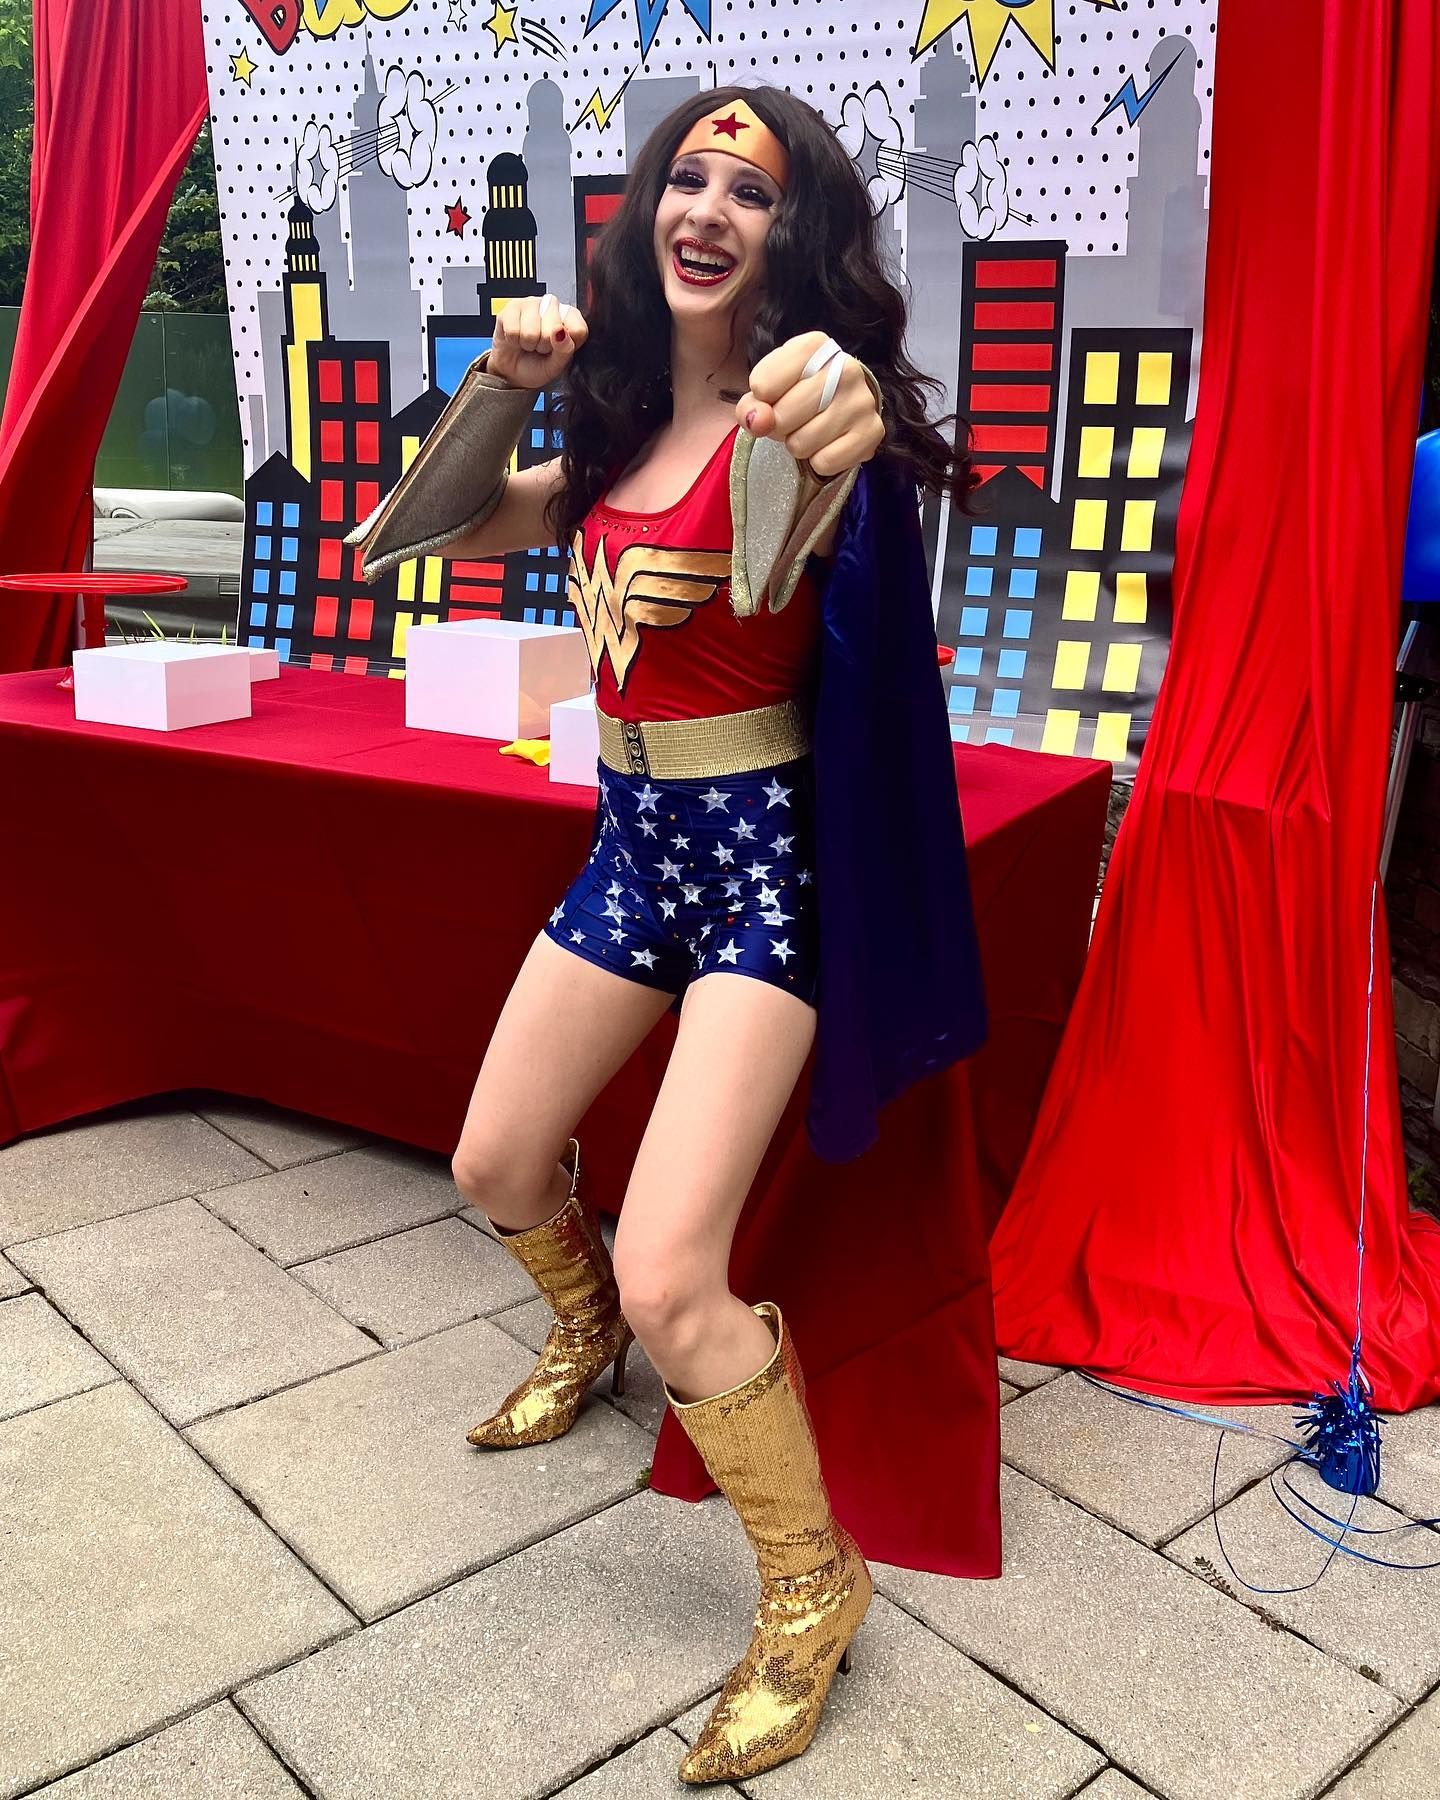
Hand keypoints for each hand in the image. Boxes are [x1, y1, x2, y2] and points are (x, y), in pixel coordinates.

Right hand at [487, 294, 588, 390]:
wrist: (512, 370)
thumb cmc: (537, 365)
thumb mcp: (556, 366)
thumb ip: (564, 351)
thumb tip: (561, 333)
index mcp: (571, 317)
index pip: (578, 329)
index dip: (566, 345)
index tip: (558, 349)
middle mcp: (553, 305)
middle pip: (554, 329)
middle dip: (544, 345)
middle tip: (540, 347)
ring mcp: (532, 303)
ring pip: (532, 331)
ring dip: (528, 344)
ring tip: (528, 343)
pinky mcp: (512, 306)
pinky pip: (513, 330)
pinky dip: (513, 341)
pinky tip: (516, 338)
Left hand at [736, 331, 884, 479]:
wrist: (844, 402)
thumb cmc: (799, 391)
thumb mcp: (770, 388)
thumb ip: (751, 404)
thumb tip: (757, 421)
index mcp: (815, 345)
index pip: (763, 385)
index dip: (760, 401)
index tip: (773, 396)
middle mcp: (845, 368)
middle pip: (782, 417)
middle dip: (779, 427)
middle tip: (792, 419)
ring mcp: (862, 401)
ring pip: (802, 444)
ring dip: (798, 445)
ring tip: (810, 429)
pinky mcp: (872, 432)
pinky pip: (825, 462)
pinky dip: (819, 461)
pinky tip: (828, 443)